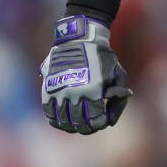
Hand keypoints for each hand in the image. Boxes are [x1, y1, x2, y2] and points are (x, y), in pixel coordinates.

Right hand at [40, 15, 131, 133]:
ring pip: (63, 122)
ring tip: (79, 124)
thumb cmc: (103, 58)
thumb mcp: (118, 75)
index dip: (101, 124)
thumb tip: (111, 121)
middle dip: (88, 127)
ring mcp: (59, 92)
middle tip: (92, 124)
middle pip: (79, 123)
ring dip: (73, 126)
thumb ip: (119, 98)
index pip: (95, 120)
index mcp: (93, 91)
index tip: (103, 121)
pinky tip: (64, 121)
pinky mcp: (48, 90)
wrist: (79, 40)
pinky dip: (57, 121)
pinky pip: (49, 114)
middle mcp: (74, 94)